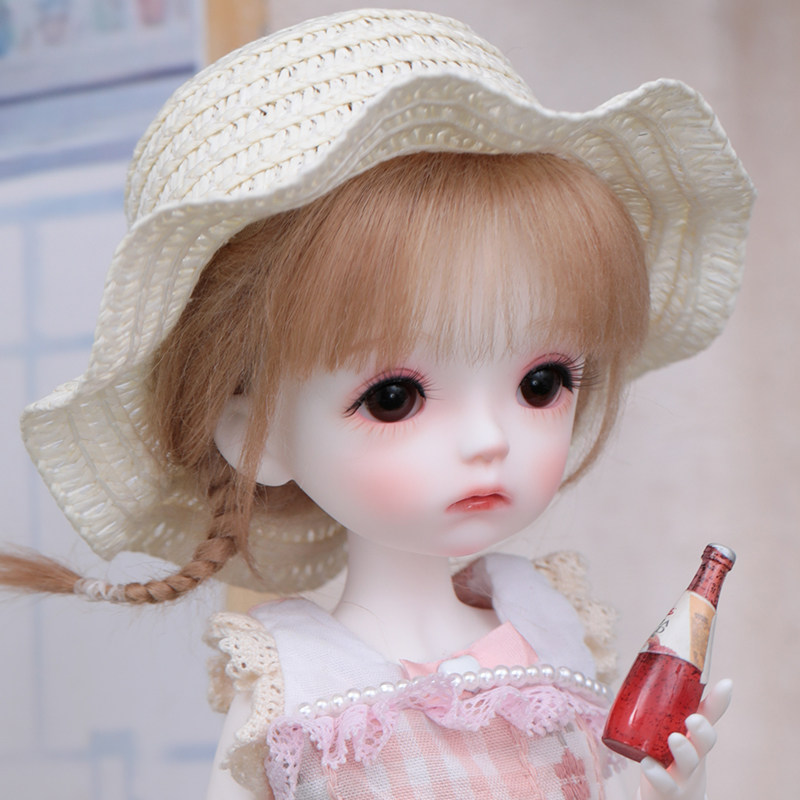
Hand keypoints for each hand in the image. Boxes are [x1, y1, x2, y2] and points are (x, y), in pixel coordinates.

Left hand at [636, 679, 731, 799]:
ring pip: (687, 765)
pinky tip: (647, 764)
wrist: (667, 796)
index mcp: (695, 738)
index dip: (719, 702)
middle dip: (702, 732)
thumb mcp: (675, 728)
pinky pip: (664, 784)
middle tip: (693, 719)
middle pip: (704, 745)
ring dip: (684, 751)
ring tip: (674, 738)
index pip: (710, 718)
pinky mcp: (666, 790)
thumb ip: (672, 704)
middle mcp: (693, 756)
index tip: (726, 684)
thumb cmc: (671, 755)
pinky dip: (657, 775)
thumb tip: (669, 671)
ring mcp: (681, 775)